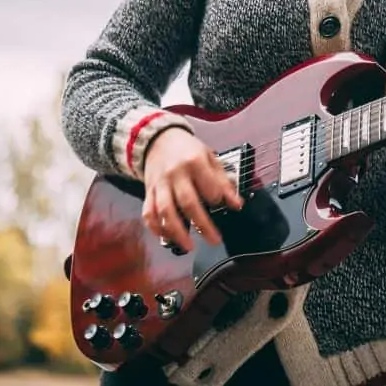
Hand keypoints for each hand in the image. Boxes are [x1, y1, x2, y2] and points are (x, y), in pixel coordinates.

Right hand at [141, 127, 243, 251]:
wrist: (158, 139)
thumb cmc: (188, 150)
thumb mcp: (210, 157)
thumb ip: (224, 181)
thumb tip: (237, 204)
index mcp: (194, 162)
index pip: (208, 186)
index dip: (217, 199)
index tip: (221, 205)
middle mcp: (175, 174)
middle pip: (188, 203)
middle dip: (202, 225)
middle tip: (215, 240)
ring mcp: (159, 184)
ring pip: (165, 212)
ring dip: (177, 232)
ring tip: (189, 247)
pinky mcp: (148, 192)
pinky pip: (148, 214)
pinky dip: (156, 228)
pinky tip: (168, 237)